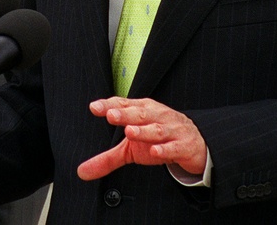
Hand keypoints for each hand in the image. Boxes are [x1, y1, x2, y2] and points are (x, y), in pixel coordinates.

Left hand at [76, 97, 206, 180]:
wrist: (195, 143)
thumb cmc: (158, 140)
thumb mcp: (131, 148)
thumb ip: (107, 158)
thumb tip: (81, 172)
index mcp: (142, 111)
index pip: (124, 105)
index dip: (110, 105)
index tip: (94, 107)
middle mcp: (156, 117)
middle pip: (139, 114)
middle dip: (125, 114)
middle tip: (110, 115)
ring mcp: (171, 130)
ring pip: (157, 129)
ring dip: (143, 130)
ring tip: (130, 132)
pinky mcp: (184, 146)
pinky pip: (174, 147)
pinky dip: (165, 149)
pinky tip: (155, 152)